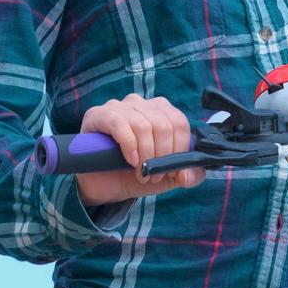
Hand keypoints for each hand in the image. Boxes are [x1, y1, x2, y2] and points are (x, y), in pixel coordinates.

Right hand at [75, 94, 206, 205]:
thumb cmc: (135, 174)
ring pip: (143, 126)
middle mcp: (140, 103)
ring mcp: (118, 106)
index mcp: (160, 111)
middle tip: (154, 176)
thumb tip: (188, 174)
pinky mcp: (99, 114)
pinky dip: (129, 146)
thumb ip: (188, 175)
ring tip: (142, 174)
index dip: (180, 149)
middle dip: (162, 156)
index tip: (173, 171)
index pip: (179, 122)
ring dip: (145, 156)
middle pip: (163, 124)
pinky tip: (130, 161)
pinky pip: (119, 124)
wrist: (103, 184)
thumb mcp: (168, 177)